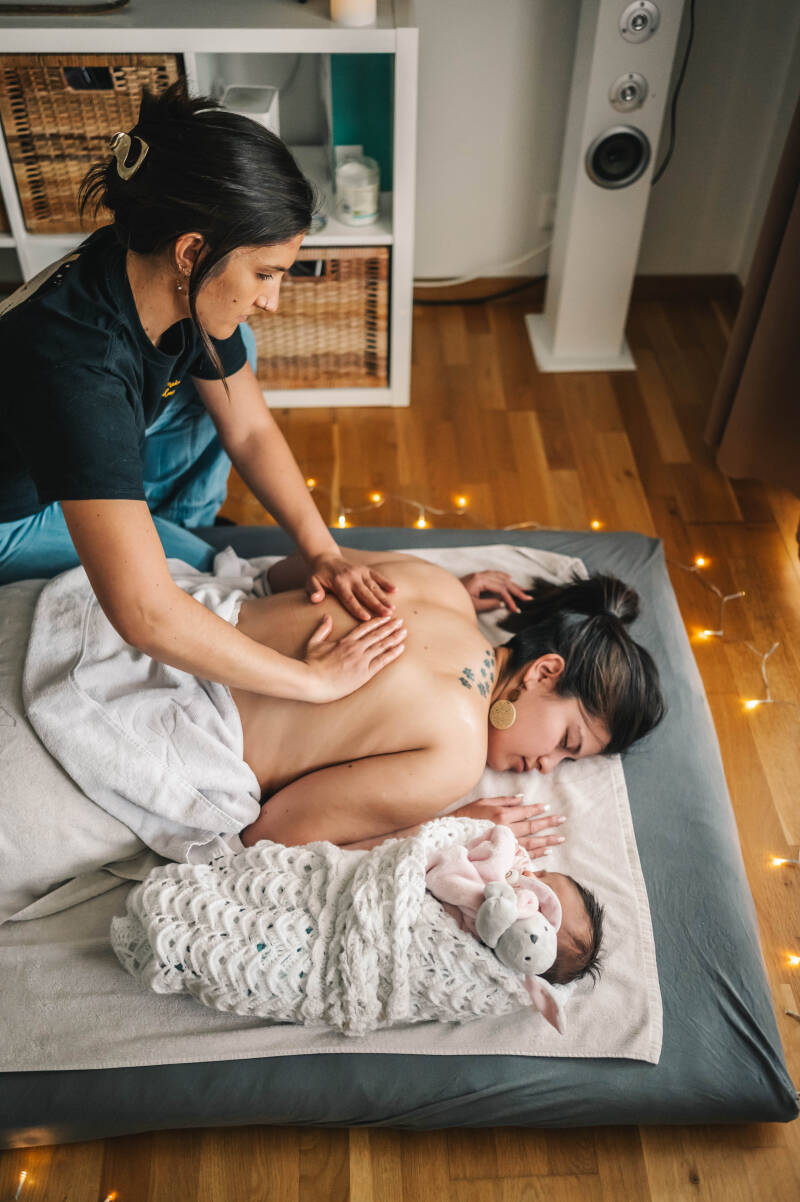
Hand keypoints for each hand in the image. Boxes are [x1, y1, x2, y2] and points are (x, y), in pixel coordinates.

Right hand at [302, 612, 406, 702]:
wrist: (312, 680)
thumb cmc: (311, 664)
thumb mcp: (314, 643)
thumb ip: (322, 629)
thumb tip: (327, 617)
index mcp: (345, 641)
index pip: (365, 628)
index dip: (377, 622)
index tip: (386, 617)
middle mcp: (355, 647)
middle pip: (377, 634)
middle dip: (390, 627)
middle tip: (400, 621)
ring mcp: (361, 659)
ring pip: (382, 645)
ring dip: (394, 638)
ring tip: (404, 632)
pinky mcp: (364, 672)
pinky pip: (382, 660)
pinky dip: (393, 653)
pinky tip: (401, 647)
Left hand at [306, 553, 396, 620]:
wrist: (326, 558)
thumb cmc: (318, 575)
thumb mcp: (311, 582)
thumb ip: (314, 590)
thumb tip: (316, 599)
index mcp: (339, 583)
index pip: (349, 599)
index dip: (358, 609)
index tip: (367, 619)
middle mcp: (351, 577)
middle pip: (366, 594)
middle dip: (377, 605)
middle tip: (387, 616)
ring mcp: (360, 572)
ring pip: (374, 587)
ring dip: (384, 598)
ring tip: (393, 609)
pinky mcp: (366, 569)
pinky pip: (377, 576)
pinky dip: (386, 583)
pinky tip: (395, 590)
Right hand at [448, 796, 565, 856]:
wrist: (450, 838)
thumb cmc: (465, 818)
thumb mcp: (482, 802)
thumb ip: (504, 800)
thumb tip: (522, 798)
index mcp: (501, 815)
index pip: (524, 812)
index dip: (537, 810)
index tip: (548, 808)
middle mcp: (506, 830)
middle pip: (532, 827)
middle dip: (548, 823)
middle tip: (562, 820)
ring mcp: (505, 845)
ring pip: (531, 843)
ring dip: (547, 840)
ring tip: (560, 839)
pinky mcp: (503, 856)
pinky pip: (524, 855)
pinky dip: (536, 853)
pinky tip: (546, 851)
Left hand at [459, 571, 531, 613]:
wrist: (441, 594)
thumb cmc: (455, 601)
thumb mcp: (473, 606)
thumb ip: (489, 604)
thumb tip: (503, 603)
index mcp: (480, 580)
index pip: (501, 589)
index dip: (510, 599)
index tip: (516, 609)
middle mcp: (480, 575)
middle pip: (503, 582)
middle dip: (516, 591)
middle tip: (528, 599)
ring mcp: (478, 575)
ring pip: (499, 577)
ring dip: (512, 584)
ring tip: (522, 591)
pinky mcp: (476, 577)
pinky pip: (493, 574)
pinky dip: (502, 576)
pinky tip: (508, 578)